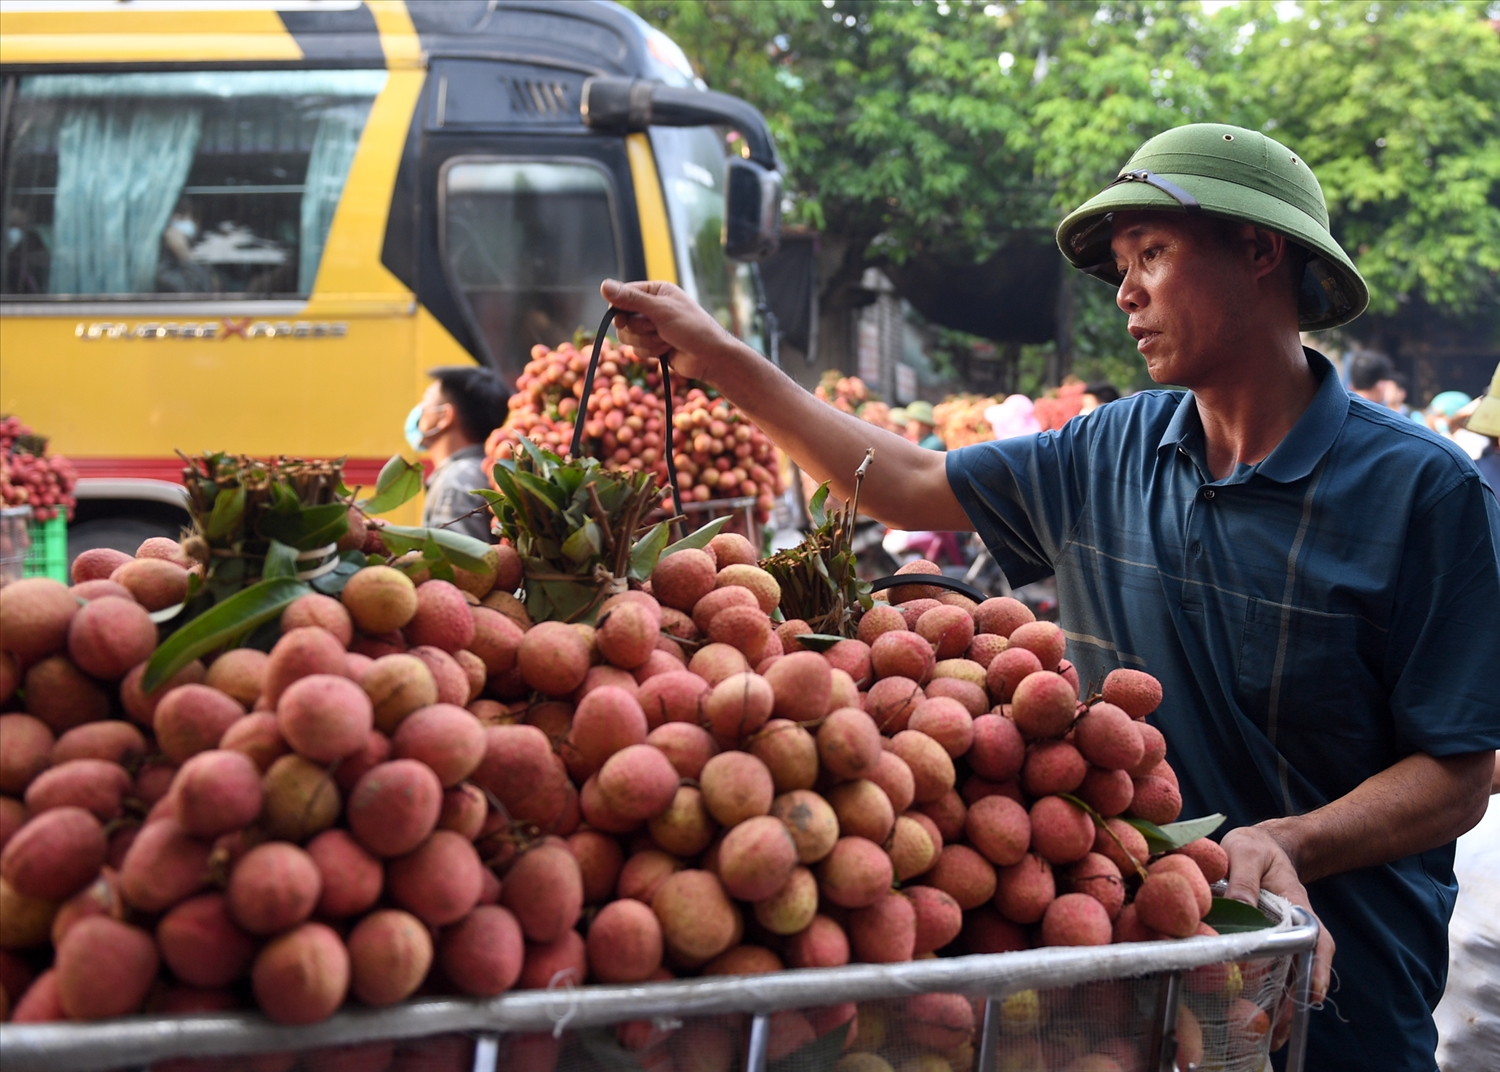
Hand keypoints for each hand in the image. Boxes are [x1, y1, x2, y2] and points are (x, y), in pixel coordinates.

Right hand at [601, 279, 738, 381]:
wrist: (710, 357)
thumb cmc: (692, 328)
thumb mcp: (661, 311)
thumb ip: (631, 300)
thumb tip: (603, 286)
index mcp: (655, 291)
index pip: (622, 296)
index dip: (619, 311)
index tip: (623, 322)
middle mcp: (651, 307)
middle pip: (623, 320)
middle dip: (639, 330)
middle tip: (656, 330)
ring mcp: (652, 327)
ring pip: (628, 337)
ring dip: (646, 342)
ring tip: (665, 341)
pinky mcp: (653, 344)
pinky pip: (637, 349)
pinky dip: (651, 351)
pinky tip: (667, 350)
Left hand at [1221, 823, 1334, 1049]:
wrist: (1257, 845)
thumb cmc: (1253, 847)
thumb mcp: (1246, 852)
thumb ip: (1243, 879)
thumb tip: (1240, 908)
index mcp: (1296, 905)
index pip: (1314, 941)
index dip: (1314, 969)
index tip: (1313, 994)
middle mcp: (1294, 927)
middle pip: (1303, 970)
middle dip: (1295, 1001)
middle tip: (1282, 1031)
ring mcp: (1281, 938)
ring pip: (1288, 976)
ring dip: (1281, 1006)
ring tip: (1272, 1038)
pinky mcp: (1264, 943)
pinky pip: (1271, 972)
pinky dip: (1266, 993)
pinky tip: (1254, 1016)